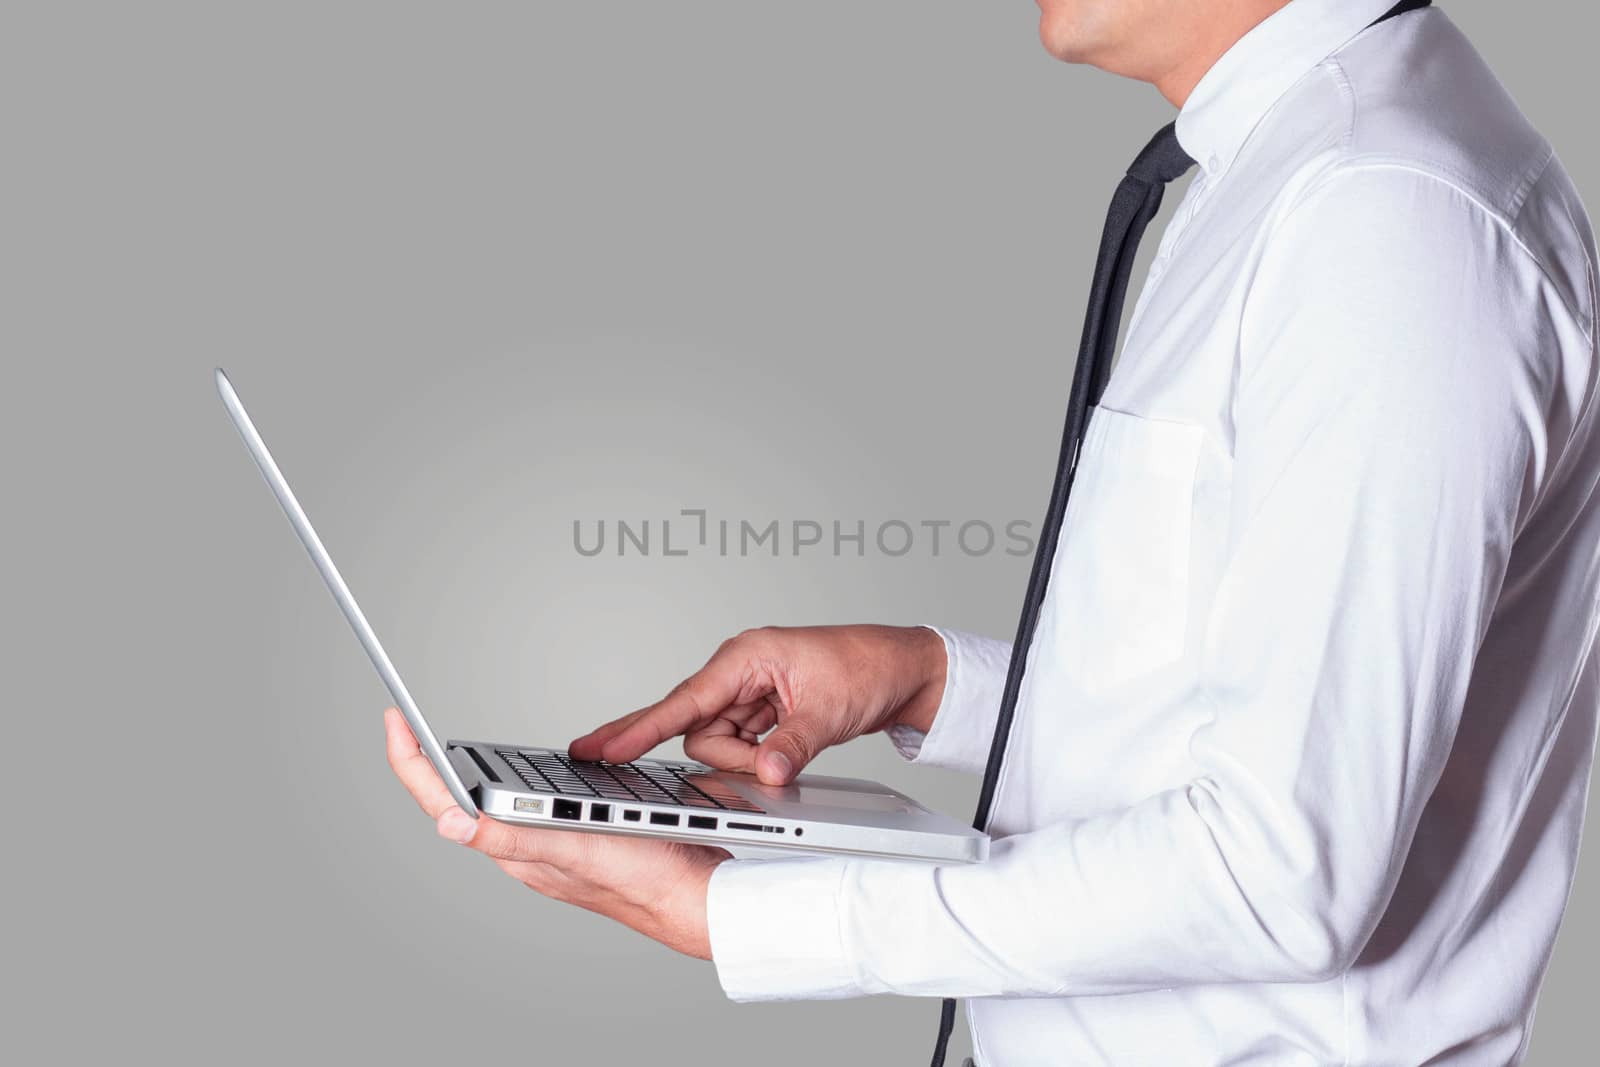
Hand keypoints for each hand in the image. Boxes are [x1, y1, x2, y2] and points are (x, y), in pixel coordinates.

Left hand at [384, 707, 727, 958]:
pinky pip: (531, 806)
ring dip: (468, 775)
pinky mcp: (577, 838)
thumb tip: (446, 822)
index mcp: (515, 850)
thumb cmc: (644, 879)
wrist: (697, 897)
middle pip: (459, 802)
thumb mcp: (573, 850)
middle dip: (428, 766)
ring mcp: (550, 845)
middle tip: (407, 727)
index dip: (411, 761)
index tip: (395, 721)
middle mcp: (526, 849)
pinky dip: (515, 782)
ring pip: (494, 805)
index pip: (442, 804)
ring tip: (446, 747)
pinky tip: (524, 772)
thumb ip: (512, 835)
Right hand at [570, 624, 946, 784]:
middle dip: (729, 755)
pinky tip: (783, 753)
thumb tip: (763, 775)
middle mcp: (739, 671)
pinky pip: (739, 744)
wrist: (905, 669)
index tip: (602, 751)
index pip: (682, 701)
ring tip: (793, 748)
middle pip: (697, 729)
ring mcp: (748, 692)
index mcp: (745, 657)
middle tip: (763, 760)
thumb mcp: (831, 711)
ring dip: (747, 760)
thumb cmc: (869, 667)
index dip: (641, 729)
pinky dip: (756, 757)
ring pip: (717, 742)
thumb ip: (792, 745)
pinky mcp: (760, 711)